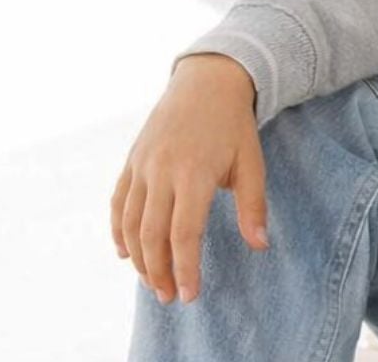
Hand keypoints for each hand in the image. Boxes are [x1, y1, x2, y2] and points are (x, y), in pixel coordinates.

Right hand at [113, 54, 271, 303]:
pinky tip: (124, 253)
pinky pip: (118, 202)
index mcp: (194, 173)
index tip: (191, 295)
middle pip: (152, 235)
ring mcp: (142, 165)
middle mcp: (161, 171)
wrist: (206, 81)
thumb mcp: (252, 163)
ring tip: (151, 283)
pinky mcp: (131, 160)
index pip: (184, 234)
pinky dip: (118, 231)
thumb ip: (252, 206)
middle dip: (158, 272)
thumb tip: (259, 246)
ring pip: (130, 222)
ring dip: (137, 258)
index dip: (185, 268)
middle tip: (170, 297)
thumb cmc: (233, 126)